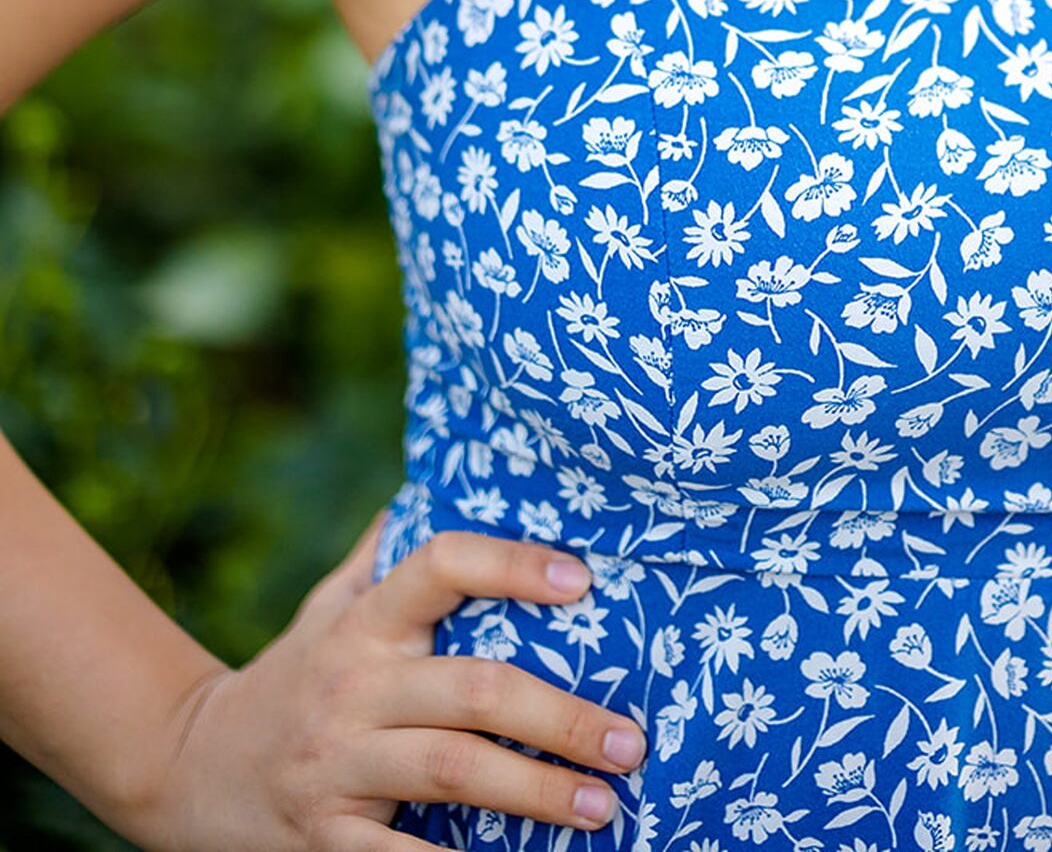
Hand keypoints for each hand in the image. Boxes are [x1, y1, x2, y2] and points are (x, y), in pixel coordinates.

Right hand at [131, 512, 648, 850]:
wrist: (188, 768)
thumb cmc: (294, 674)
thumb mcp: (327, 603)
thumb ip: (383, 550)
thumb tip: (443, 470)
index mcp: (364, 622)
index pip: (439, 566)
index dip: (509, 565)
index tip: (581, 579)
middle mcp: (354, 687)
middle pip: (471, 690)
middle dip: (560, 717)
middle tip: (630, 741)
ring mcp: (339, 764)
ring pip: (452, 770)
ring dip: (536, 790)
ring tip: (603, 805)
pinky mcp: (326, 838)